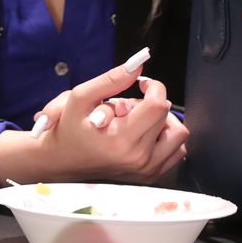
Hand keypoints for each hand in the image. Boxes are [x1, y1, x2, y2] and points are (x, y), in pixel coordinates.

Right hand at [0, 53, 187, 185]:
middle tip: (128, 107)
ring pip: (178, 135)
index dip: (153, 87)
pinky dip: (165, 139)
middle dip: (151, 104)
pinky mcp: (151, 176)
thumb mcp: (80, 97)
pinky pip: (177, 151)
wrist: (63, 160)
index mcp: (121, 139)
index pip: (158, 105)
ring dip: (162, 122)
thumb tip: (138, 66)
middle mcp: (138, 158)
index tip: (141, 84)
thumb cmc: (68, 128)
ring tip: (138, 121)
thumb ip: (110, 80)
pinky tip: (143, 134)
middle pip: (168, 117)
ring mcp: (146, 170)